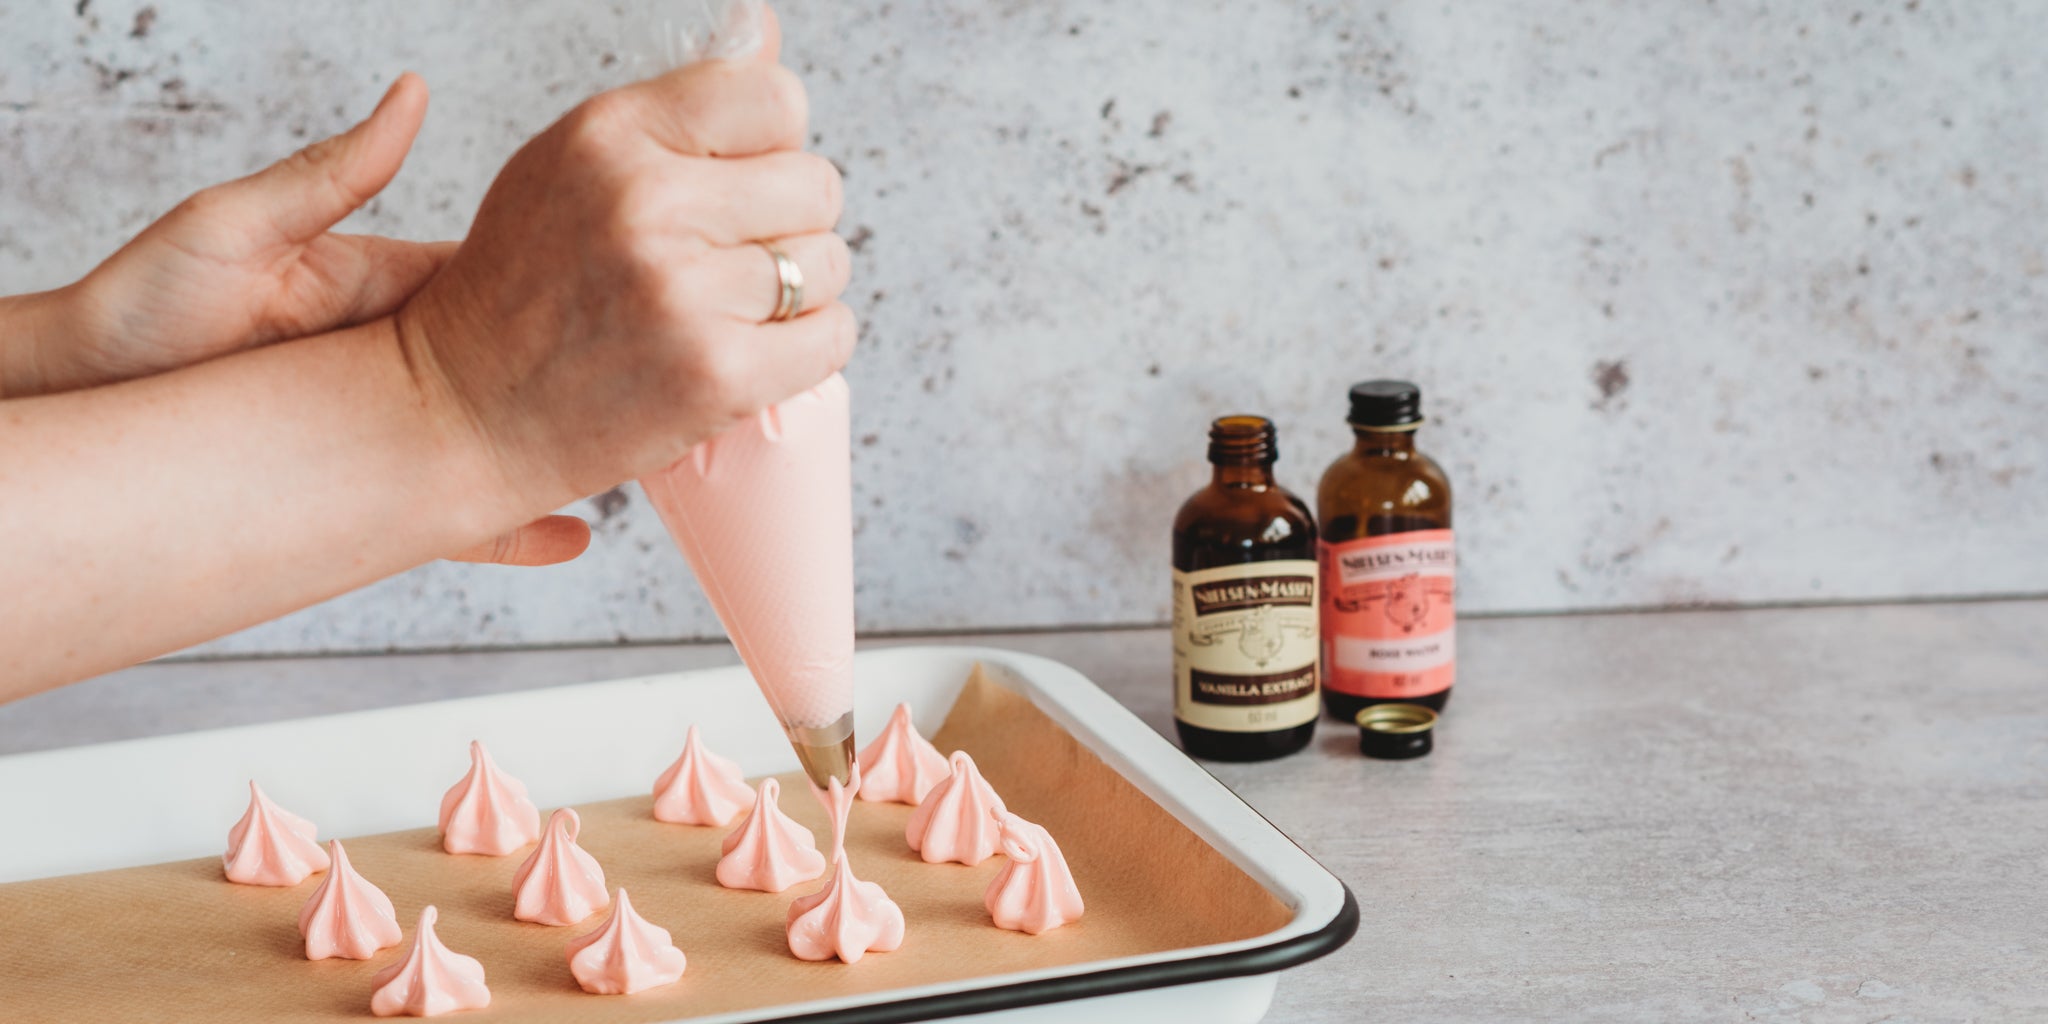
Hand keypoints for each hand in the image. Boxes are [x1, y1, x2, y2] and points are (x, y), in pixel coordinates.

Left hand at [0, 74, 590, 565]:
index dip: (579, 275)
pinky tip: (567, 537)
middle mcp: (406, 357)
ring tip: (647, 454)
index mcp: (390, 289)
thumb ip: (330, 173)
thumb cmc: (142, 309)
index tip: (643, 265)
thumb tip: (412, 97)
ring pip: (505, 440)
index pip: (507, 275)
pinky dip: (513, 527)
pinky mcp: (365, 486)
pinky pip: (453, 513)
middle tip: (676, 367)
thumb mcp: (237, 227)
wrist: (82, 398)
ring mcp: (391, 424)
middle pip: (529, 363)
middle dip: (599, 368)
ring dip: (568, 448)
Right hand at [396, 24, 854, 515]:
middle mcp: (646, 202)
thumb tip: (765, 23)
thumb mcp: (575, 163)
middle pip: (816, 183)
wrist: (465, 411)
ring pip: (829, 262)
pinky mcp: (716, 375)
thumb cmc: (525, 286)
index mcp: (611, 134)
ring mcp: (683, 293)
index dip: (771, 146)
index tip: (737, 183)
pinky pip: (832, 338)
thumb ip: (679, 103)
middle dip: (788, 222)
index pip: (775, 98)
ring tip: (728, 309)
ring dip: (800, 290)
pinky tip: (753, 352)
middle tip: (726, 258)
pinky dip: (809, 349)